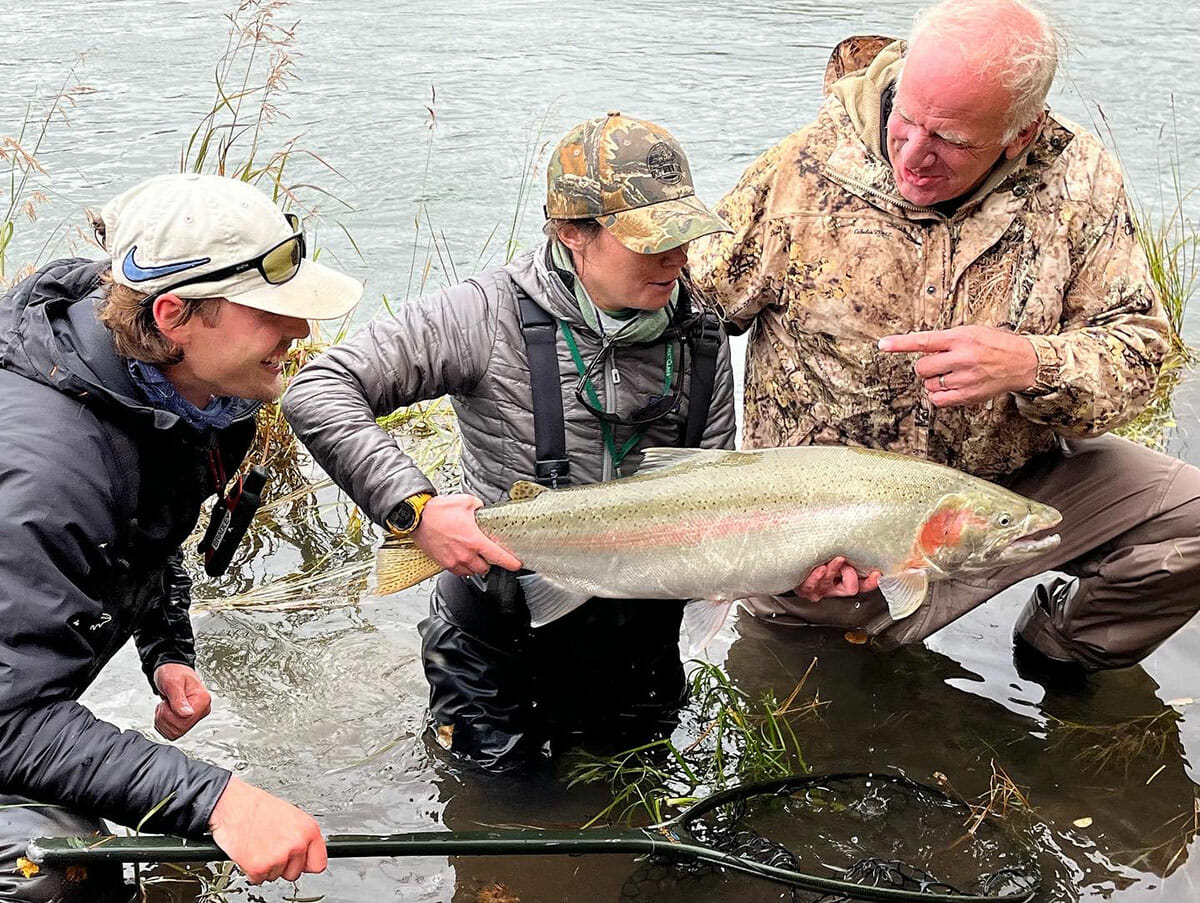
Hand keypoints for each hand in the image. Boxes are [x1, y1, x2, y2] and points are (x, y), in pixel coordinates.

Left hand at [152, 663, 211, 739]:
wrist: (170, 670)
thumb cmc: (173, 672)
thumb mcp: (173, 683)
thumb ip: (179, 700)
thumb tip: (187, 714)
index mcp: (203, 700)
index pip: (187, 721)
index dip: (171, 714)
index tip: (169, 702)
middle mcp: (202, 710)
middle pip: (180, 729)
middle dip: (166, 717)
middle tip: (166, 703)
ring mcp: (195, 716)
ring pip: (175, 733)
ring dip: (163, 721)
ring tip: (166, 706)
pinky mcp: (187, 720)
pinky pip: (172, 733)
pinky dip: (163, 724)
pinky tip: (166, 711)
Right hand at [209, 777, 325, 884]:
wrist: (232, 805)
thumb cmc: (258, 807)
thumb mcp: (291, 816)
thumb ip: (302, 837)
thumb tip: (306, 854)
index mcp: (308, 829)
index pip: (318, 864)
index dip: (306, 864)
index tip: (300, 862)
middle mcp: (297, 844)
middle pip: (295, 873)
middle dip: (283, 865)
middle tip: (271, 848)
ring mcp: (279, 857)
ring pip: (276, 876)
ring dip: (267, 866)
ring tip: (260, 845)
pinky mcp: (259, 867)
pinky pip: (258, 879)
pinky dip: (252, 870)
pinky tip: (250, 852)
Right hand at [413, 493, 521, 576]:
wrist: (416, 517)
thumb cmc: (438, 510)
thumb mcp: (467, 502)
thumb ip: (480, 507)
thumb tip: (483, 509)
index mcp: (474, 540)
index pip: (498, 556)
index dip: (511, 562)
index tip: (517, 564)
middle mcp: (465, 554)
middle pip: (485, 568)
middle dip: (490, 562)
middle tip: (489, 554)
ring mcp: (453, 561)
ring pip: (472, 572)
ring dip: (476, 566)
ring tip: (474, 555)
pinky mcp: (443, 563)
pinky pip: (458, 572)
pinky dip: (463, 568)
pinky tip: (462, 558)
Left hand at [794, 557, 880, 601]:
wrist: (792, 561)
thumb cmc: (816, 555)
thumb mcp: (835, 553)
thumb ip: (849, 551)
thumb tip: (860, 538)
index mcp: (844, 582)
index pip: (864, 586)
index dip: (871, 582)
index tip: (876, 573)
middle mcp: (833, 588)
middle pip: (850, 588)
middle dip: (851, 574)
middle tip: (847, 561)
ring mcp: (819, 589)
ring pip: (831, 583)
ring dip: (834, 570)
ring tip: (837, 559)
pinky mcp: (805, 588)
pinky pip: (812, 584)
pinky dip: (817, 575)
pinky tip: (821, 568)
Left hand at [878, 325, 1037, 407]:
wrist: (1023, 362)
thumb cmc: (995, 345)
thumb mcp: (971, 332)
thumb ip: (946, 340)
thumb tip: (921, 348)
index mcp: (961, 338)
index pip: (924, 340)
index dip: (900, 344)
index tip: (882, 344)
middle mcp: (962, 358)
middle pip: (922, 367)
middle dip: (926, 366)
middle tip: (941, 363)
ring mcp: (965, 379)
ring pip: (929, 384)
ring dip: (934, 381)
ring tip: (952, 374)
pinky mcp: (968, 396)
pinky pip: (938, 400)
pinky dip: (938, 395)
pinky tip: (949, 387)